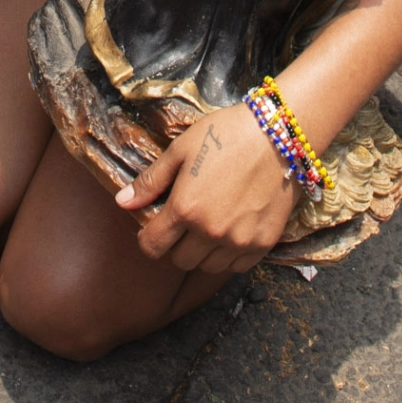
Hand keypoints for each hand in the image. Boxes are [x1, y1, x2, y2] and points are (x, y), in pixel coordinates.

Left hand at [114, 102, 298, 273]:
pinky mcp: (263, 244)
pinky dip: (230, 256)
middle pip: (180, 261)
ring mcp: (239, 242)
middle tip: (186, 221)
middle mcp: (210, 233)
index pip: (152, 246)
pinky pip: (237, 267)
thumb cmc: (227, 135)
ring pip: (208, 267)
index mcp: (185, 209)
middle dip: (176, 244)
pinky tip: (232, 231)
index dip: (148, 238)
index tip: (155, 227)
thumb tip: (121, 202)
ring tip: (209, 225)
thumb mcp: (181, 149)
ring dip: (203, 252)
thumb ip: (151, 181)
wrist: (279, 134)